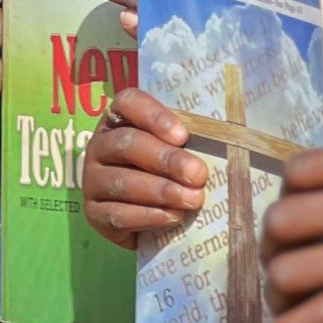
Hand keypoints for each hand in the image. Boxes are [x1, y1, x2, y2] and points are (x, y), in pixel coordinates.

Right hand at [82, 86, 207, 249]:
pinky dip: (148, 216)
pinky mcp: (92, 213)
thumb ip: (192, 142)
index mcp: (120, 120)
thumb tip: (231, 141)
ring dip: (161, 190)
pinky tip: (172, 217)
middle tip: (198, 174)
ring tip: (192, 199)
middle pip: (128, 144)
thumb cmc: (170, 175)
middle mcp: (100, 145)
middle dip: (166, 159)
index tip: (183, 135)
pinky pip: (117, 214)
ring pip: (122, 182)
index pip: (128, 102)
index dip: (153, 116)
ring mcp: (92, 180)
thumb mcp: (179, 151)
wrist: (149, 220)